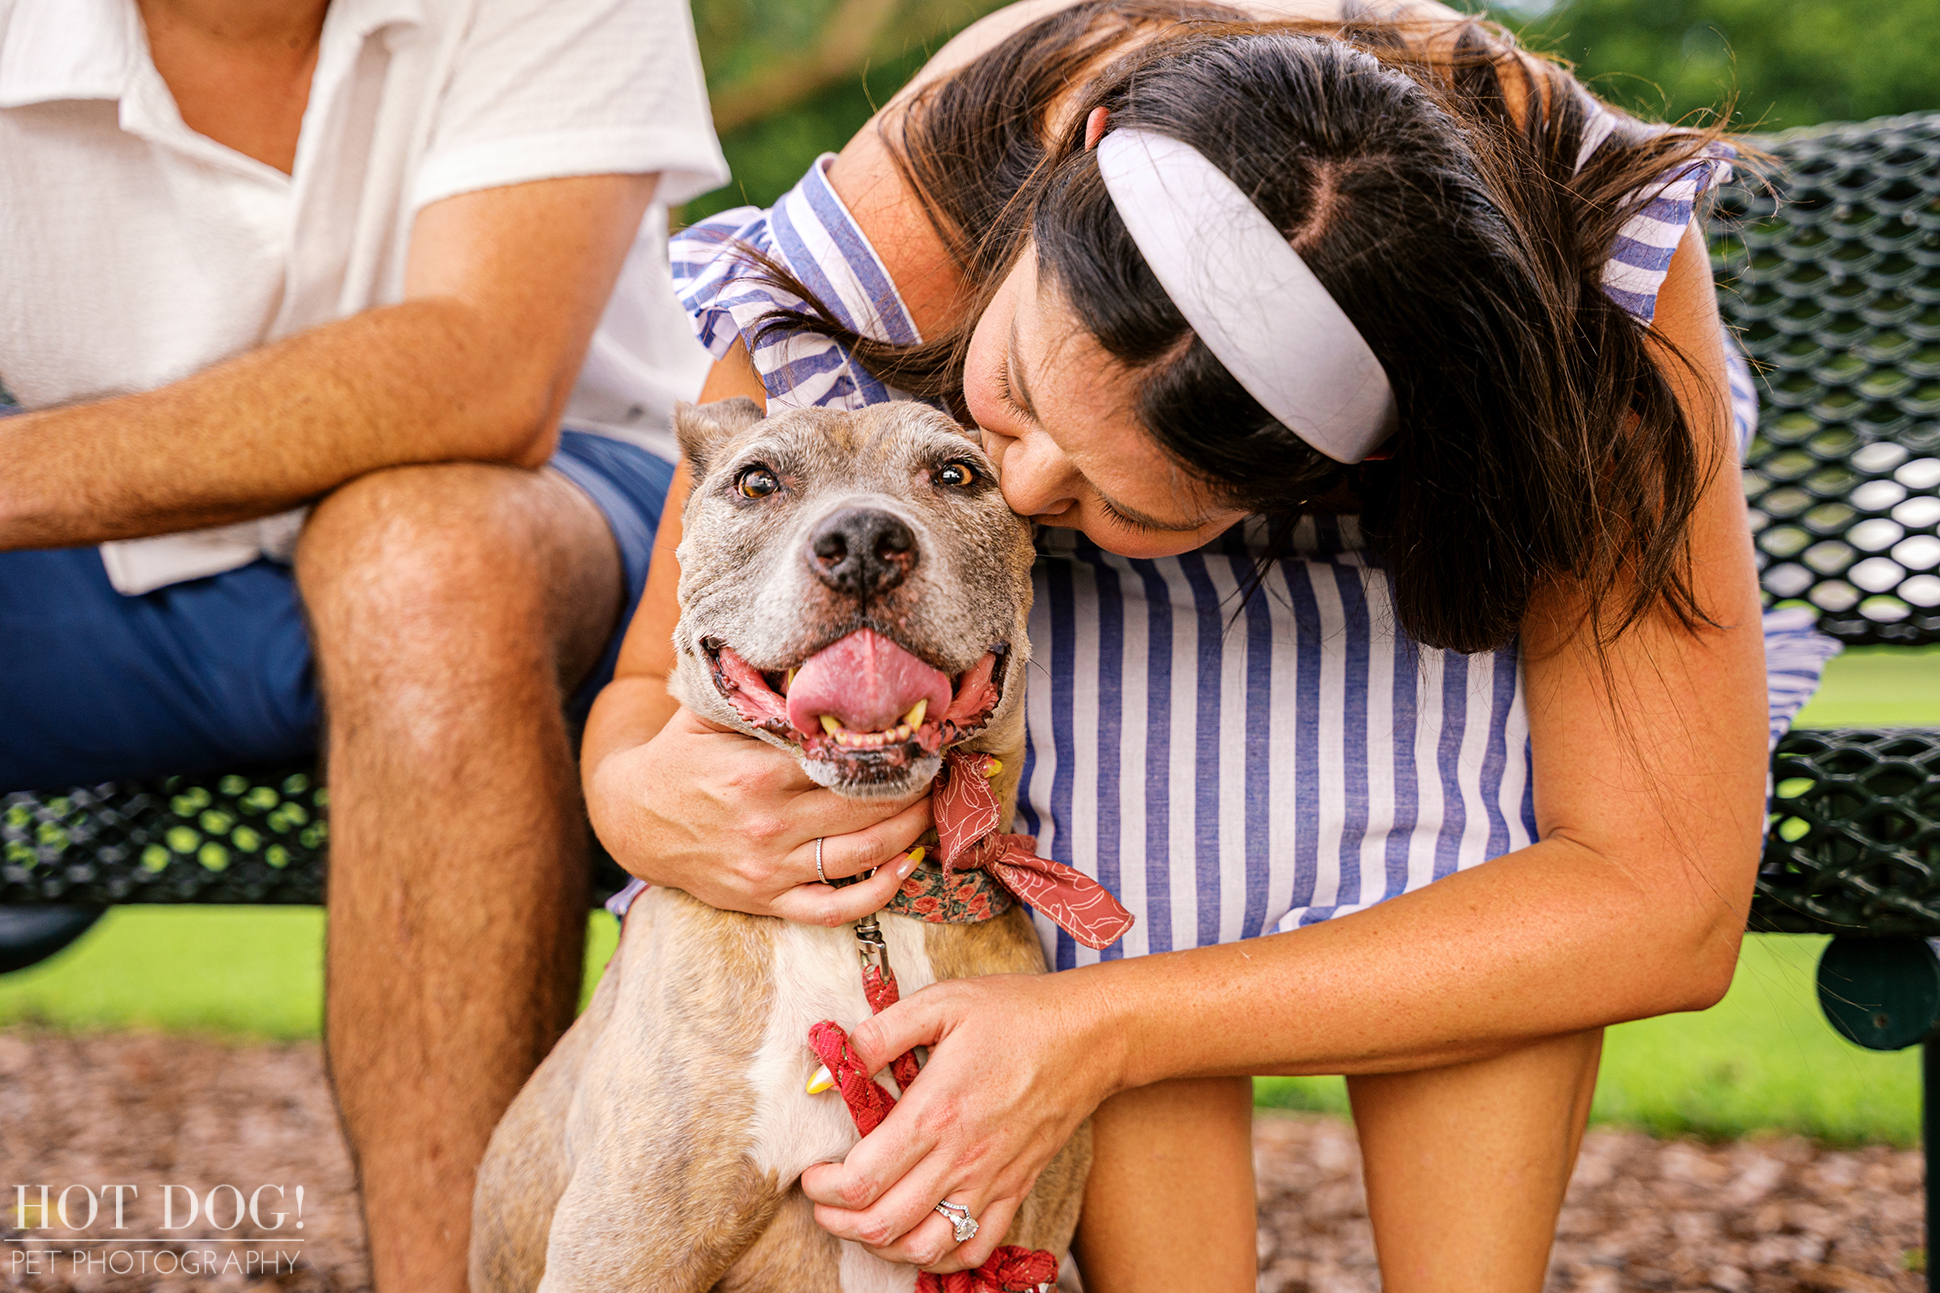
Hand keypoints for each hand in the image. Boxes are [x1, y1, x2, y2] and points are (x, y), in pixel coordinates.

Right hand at [586, 705, 931, 923]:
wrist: (630, 818)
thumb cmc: (680, 755)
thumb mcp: (710, 712)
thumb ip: (761, 690)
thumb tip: (818, 655)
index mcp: (756, 772)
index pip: (845, 760)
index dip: (892, 747)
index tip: (923, 732)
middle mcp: (767, 823)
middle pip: (866, 807)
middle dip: (914, 786)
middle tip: (942, 766)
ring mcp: (769, 867)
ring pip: (861, 855)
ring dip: (910, 831)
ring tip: (935, 805)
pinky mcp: (766, 899)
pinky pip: (832, 909)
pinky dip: (877, 894)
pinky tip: (907, 866)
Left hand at [799, 971, 1123, 1270]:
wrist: (1089, 1035)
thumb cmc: (1015, 1013)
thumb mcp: (943, 1001)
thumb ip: (883, 1031)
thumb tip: (835, 1062)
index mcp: (935, 1112)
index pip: (862, 1179)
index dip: (822, 1188)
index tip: (811, 1174)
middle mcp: (962, 1157)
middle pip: (884, 1223)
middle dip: (837, 1222)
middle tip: (822, 1204)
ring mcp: (992, 1180)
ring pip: (925, 1247)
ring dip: (882, 1245)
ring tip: (862, 1222)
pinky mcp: (1016, 1188)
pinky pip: (975, 1247)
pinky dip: (939, 1255)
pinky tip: (918, 1235)